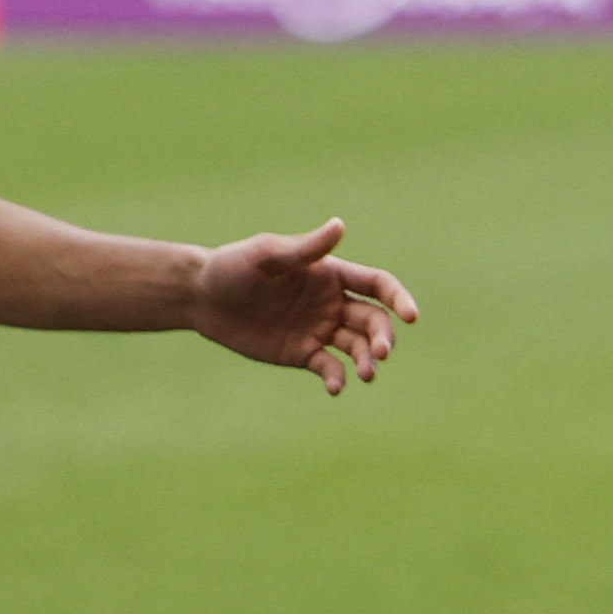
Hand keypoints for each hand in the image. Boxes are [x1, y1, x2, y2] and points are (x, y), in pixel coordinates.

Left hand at [187, 219, 417, 392]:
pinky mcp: (303, 354)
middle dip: (382, 337)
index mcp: (332, 274)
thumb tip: (339, 226)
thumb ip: (304, 248)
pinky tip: (335, 387)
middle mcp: (332, 302)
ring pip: (357, 347)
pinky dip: (337, 378)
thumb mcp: (266, 254)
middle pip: (374, 321)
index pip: (378, 285)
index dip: (399, 299)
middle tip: (380, 353)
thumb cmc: (233, 267)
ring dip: (366, 361)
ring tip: (363, 375)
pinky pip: (330, 368)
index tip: (411, 316)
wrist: (202, 298)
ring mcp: (319, 330)